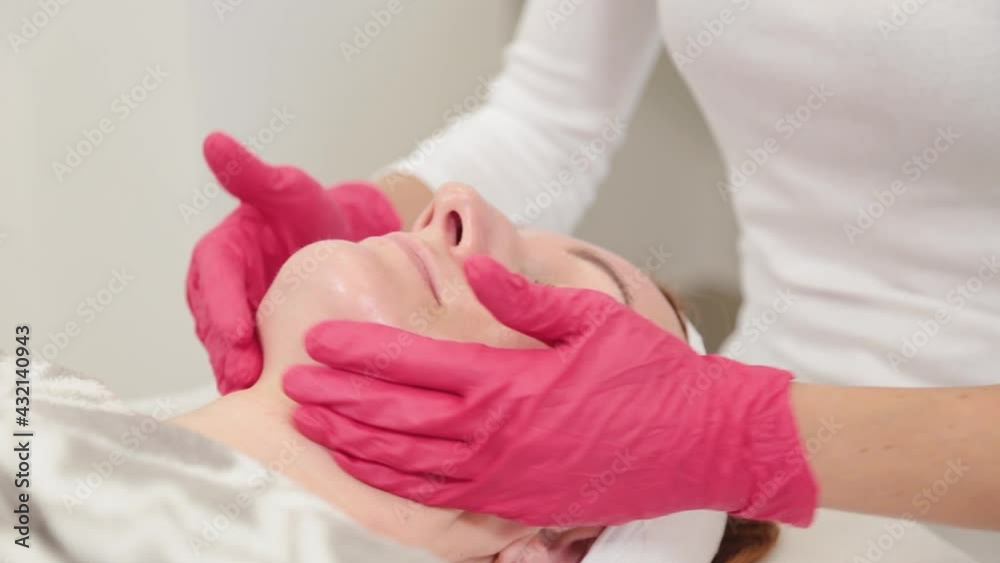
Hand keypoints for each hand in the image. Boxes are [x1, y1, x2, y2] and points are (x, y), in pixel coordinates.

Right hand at [187, 132, 399, 392]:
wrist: (334, 242)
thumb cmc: (306, 213)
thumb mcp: (286, 189)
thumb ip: (252, 175)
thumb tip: (215, 141)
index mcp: (219, 252)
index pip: (214, 278)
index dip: (224, 305)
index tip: (239, 331)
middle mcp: (218, 290)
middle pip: (216, 323)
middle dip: (231, 351)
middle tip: (249, 377)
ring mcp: (234, 320)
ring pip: (230, 350)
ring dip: (242, 374)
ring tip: (260, 399)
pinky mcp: (254, 344)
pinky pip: (252, 365)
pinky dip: (261, 385)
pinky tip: (280, 405)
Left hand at [283, 256, 817, 525]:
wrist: (704, 441)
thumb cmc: (650, 373)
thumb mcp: (590, 318)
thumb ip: (520, 296)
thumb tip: (466, 270)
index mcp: (511, 380)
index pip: (415, 362)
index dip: (360, 351)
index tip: (318, 341)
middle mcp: (498, 433)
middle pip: (397, 417)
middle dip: (339, 401)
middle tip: (294, 388)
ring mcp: (506, 476)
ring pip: (410, 464)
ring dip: (357, 445)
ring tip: (317, 429)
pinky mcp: (519, 505)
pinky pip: (444, 498)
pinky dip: (400, 484)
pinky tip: (373, 470)